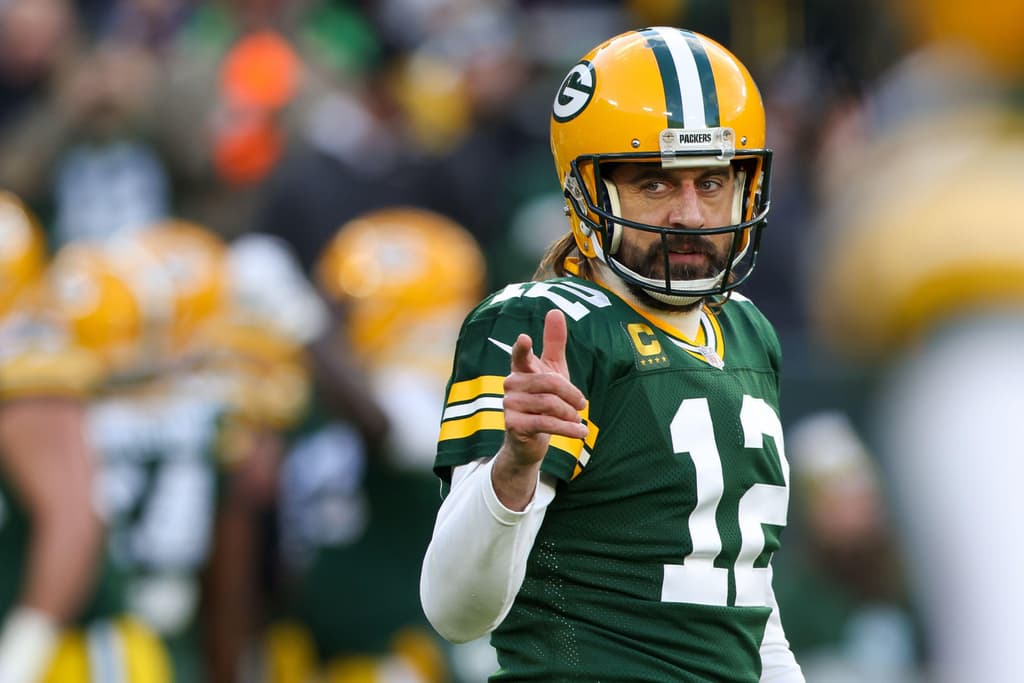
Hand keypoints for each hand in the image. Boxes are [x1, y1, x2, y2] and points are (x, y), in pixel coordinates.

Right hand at [493, 309, 586, 508]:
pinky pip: (546, 423)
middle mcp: (511, 384)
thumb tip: (555, 311)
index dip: (523, 347)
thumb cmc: (542, 400)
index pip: (521, 355)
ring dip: (570, 414)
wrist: (529, 441)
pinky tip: (580, 432)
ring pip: (550, 404)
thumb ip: (554, 343)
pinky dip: (568, 429)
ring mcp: (509, 405)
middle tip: (582, 405)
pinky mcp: (513, 425)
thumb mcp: (552, 371)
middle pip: (550, 383)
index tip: (525, 338)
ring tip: (578, 420)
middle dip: (571, 394)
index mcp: (521, 369)